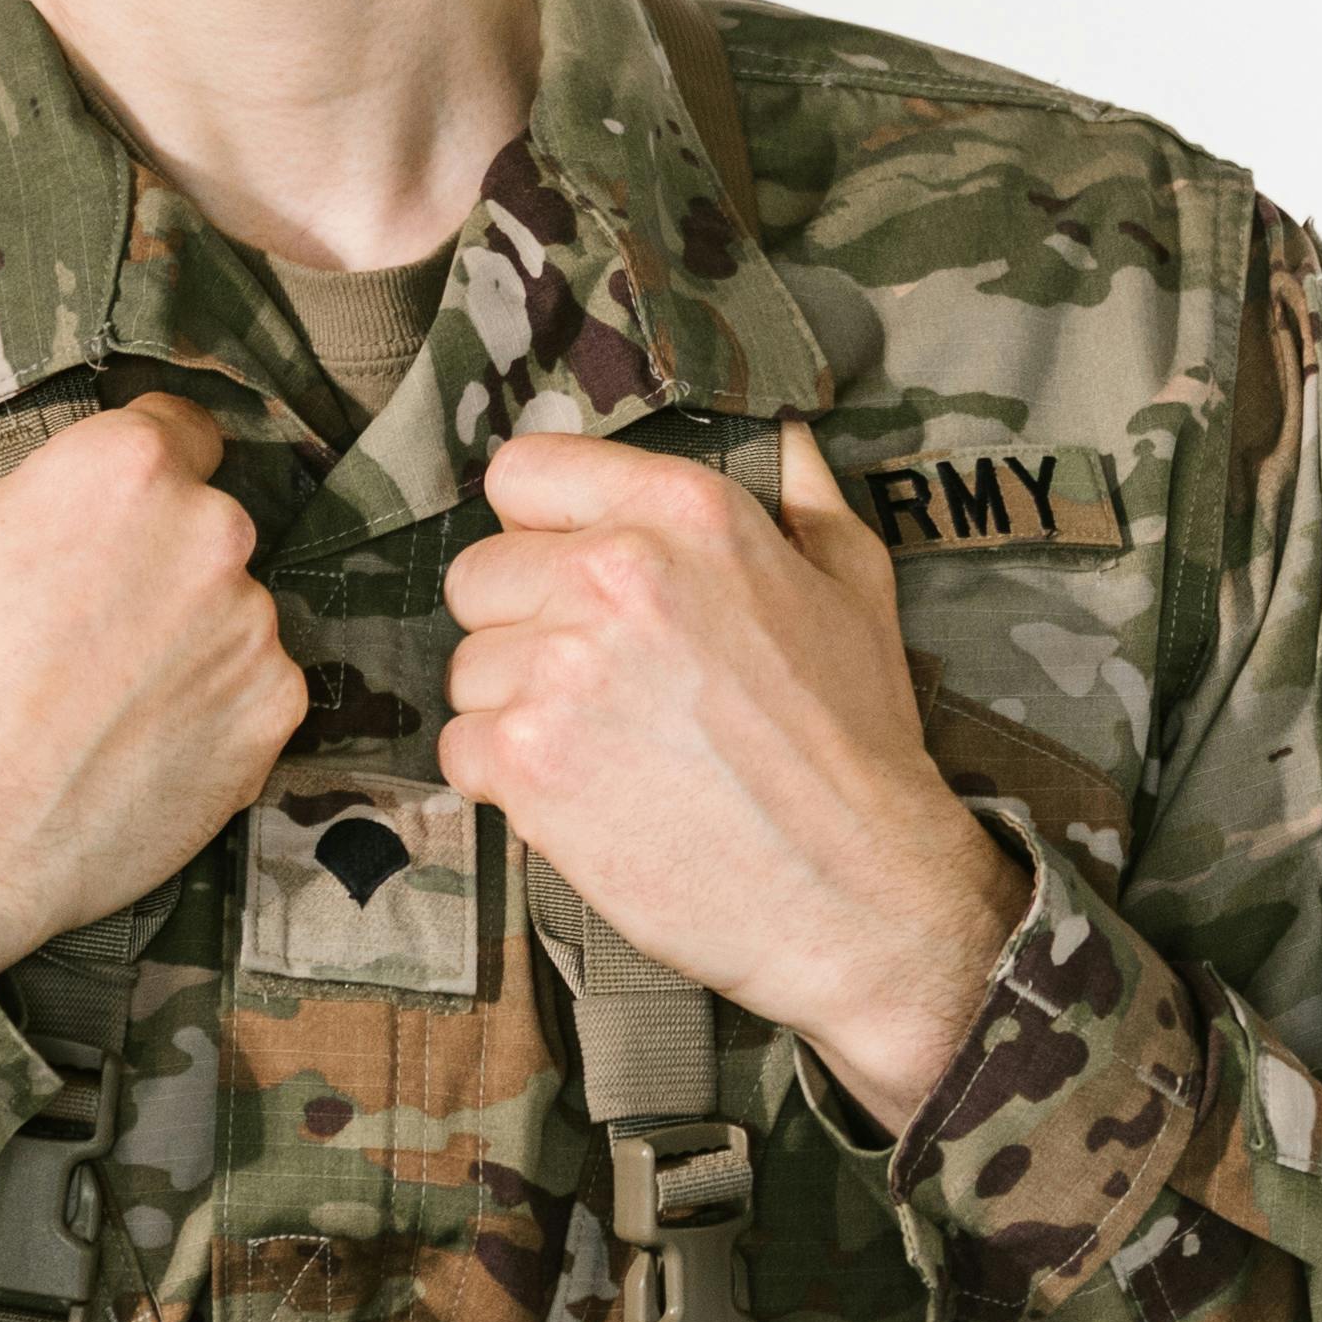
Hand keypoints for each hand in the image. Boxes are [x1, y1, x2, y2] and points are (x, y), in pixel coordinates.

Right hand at [0, 301, 306, 973]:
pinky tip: (129, 735)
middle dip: (150, 550)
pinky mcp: (271, 725)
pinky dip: (207, 705)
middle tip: (64, 615)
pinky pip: (255, 689)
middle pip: (204, 515)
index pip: (171, 426)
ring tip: (92, 684)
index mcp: (122, 467)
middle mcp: (211, 536)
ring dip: (183, 627)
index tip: (73, 524)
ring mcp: (252, 635)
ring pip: (232, 603)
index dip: (121, 471)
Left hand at [439, 424, 1026, 1129]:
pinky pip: (461, 748)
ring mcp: (562, 668)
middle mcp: (613, 572)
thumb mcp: (854, 583)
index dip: (537, 527)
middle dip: (522, 626)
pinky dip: (506, 779)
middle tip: (594, 681)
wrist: (859, 889)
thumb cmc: (857, 740)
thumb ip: (800, 494)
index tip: (564, 570)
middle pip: (479, 575)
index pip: (522, 472)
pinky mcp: (529, 762)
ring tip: (603, 746)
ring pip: (468, 667)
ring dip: (515, 707)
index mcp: (685, 511)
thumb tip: (777, 433)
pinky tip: (582, 794)